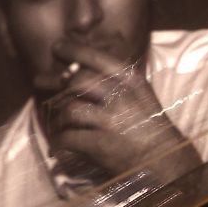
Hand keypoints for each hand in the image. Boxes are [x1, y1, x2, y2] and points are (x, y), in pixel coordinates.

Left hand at [34, 41, 200, 187]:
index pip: (96, 58)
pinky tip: (58, 145)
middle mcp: (121, 97)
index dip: (73, 50)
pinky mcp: (101, 144)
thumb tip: (78, 68)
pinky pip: (68, 138)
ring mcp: (111, 121)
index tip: (57, 48)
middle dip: (57, 84)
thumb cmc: (149, 125)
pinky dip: (58, 142)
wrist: (164, 159)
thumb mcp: (140, 95)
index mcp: (131, 81)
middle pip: (77, 81)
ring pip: (69, 109)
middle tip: (43, 84)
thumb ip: (116, 80)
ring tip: (58, 124)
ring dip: (58, 118)